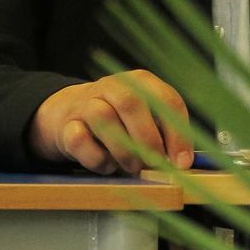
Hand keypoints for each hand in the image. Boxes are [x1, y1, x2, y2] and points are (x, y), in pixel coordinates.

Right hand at [27, 69, 192, 175]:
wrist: (71, 115)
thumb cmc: (120, 122)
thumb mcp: (147, 120)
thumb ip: (164, 136)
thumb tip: (182, 164)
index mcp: (141, 82)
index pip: (166, 100)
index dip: (177, 134)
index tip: (182, 162)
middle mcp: (113, 86)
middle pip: (130, 102)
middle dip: (147, 139)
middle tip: (155, 165)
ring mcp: (86, 103)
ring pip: (102, 116)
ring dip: (122, 149)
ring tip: (131, 167)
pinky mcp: (66, 124)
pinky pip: (79, 139)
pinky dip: (96, 158)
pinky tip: (107, 165)